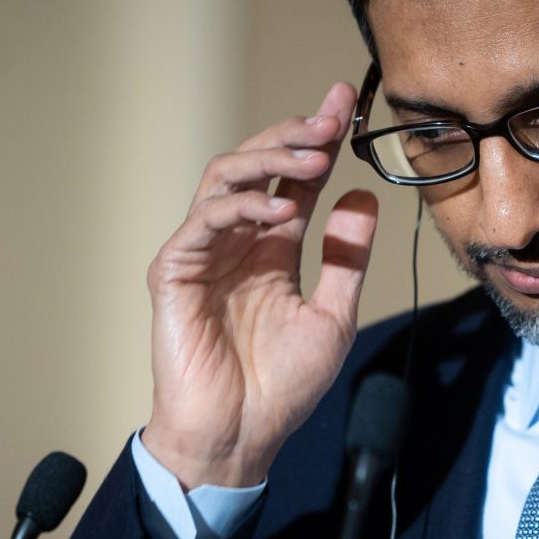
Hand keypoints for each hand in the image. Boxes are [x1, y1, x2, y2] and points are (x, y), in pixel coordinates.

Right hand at [141, 83, 377, 488]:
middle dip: (294, 134)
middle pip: (258, 164)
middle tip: (330, 117)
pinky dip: (242, 206)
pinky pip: (204, 220)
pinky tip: (281, 210)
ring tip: (313, 158)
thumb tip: (362, 193)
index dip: (318, 139)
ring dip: (270, 160)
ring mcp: (204, 253)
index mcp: (273, 250)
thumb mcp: (333, 314)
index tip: (346, 101)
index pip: (296, 181)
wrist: (240, 436)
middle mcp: (237, 242)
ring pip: (226, 178)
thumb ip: (346, 256)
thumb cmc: (281, 386)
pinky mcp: (176, 272)